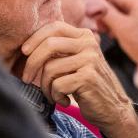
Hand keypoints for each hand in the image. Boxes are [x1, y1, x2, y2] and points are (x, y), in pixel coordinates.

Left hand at [21, 22, 137, 137]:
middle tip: (26, 78)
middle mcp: (89, 44)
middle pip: (49, 45)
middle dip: (31, 63)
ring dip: (46, 87)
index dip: (35, 38)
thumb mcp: (76, 61)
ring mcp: (90, 60)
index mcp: (85, 36)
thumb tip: (27, 46)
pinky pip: (57, 84)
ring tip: (54, 95)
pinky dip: (55, 96)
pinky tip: (65, 101)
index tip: (24, 52)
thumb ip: (60, 50)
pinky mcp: (88, 77)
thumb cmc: (87, 86)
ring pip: (50, 68)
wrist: (113, 110)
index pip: (54, 27)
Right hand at [101, 0, 137, 65]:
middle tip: (104, 29)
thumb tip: (93, 4)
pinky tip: (123, 35)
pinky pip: (137, 16)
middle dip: (111, 14)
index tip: (98, 21)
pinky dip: (127, 23)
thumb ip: (106, 13)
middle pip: (123, 2)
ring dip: (118, 20)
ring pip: (129, 10)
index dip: (104, 7)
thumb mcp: (120, 27)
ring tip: (113, 34)